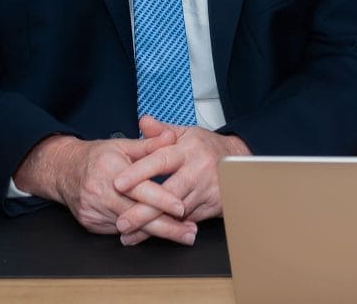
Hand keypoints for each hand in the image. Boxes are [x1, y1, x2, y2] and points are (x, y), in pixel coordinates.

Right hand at [12, 131, 197, 243]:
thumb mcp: (123, 145)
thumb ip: (149, 144)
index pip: (140, 189)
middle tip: (189, 233)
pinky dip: (138, 233)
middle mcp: (100, 193)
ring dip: (156, 233)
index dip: (162, 200)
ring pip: (130, 227)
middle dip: (166, 227)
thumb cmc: (98, 156)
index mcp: (110, 170)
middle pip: (137, 215)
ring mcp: (93, 211)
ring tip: (182, 235)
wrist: (63, 170)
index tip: (182, 208)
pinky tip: (157, 233)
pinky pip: (118, 231)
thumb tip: (172, 137)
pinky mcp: (90, 223)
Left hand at [109, 115, 250, 245]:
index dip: (138, 172)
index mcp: (187, 149)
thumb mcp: (185, 134)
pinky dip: (170, 229)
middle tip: (121, 222)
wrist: (238, 159)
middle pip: (168, 194)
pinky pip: (189, 220)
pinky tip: (154, 235)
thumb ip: (160, 132)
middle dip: (143, 211)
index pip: (160, 160)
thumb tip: (142, 122)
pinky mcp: (215, 205)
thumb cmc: (205, 147)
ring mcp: (208, 189)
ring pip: (177, 213)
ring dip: (153, 226)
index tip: (118, 183)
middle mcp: (198, 169)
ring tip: (130, 236)